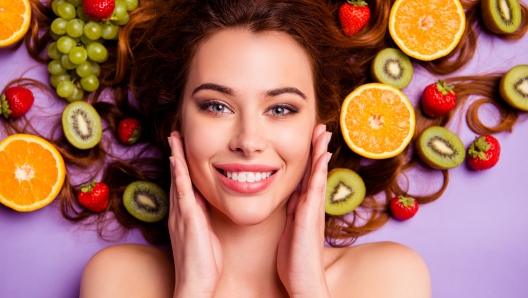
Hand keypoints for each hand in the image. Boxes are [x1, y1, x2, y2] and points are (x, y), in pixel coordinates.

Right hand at [168, 131, 222, 297]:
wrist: (195, 284)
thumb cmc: (203, 264)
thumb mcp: (206, 235)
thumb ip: (204, 218)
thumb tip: (208, 204)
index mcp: (185, 215)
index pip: (183, 184)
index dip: (182, 165)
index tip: (183, 148)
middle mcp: (179, 212)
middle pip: (177, 177)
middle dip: (176, 155)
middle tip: (175, 134)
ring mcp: (181, 215)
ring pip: (178, 180)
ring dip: (176, 157)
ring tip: (174, 138)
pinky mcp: (188, 220)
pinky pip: (182, 193)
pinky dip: (179, 175)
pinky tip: (177, 160)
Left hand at [277, 124, 331, 297]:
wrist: (303, 281)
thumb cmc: (294, 259)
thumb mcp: (289, 229)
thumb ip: (292, 211)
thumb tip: (292, 195)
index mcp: (304, 207)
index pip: (307, 176)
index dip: (310, 157)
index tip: (312, 139)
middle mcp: (312, 205)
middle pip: (316, 171)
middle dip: (318, 149)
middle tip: (321, 127)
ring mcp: (312, 210)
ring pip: (318, 175)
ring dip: (320, 153)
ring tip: (323, 133)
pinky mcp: (309, 217)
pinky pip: (315, 189)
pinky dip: (319, 171)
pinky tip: (322, 157)